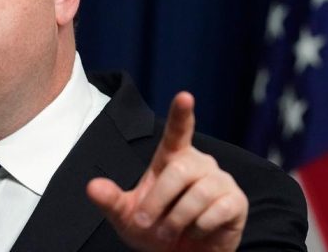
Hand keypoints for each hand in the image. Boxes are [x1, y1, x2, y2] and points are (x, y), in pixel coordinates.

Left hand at [87, 92, 247, 251]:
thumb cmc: (156, 230)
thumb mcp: (128, 217)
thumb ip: (111, 200)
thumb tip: (92, 187)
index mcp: (173, 158)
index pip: (178, 131)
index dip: (181, 114)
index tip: (185, 96)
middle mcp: (199, 163)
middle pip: (179, 171)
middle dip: (158, 201)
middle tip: (148, 223)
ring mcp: (220, 180)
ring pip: (199, 193)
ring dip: (177, 220)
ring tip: (170, 232)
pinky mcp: (236, 201)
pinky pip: (218, 210)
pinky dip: (200, 227)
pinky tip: (197, 231)